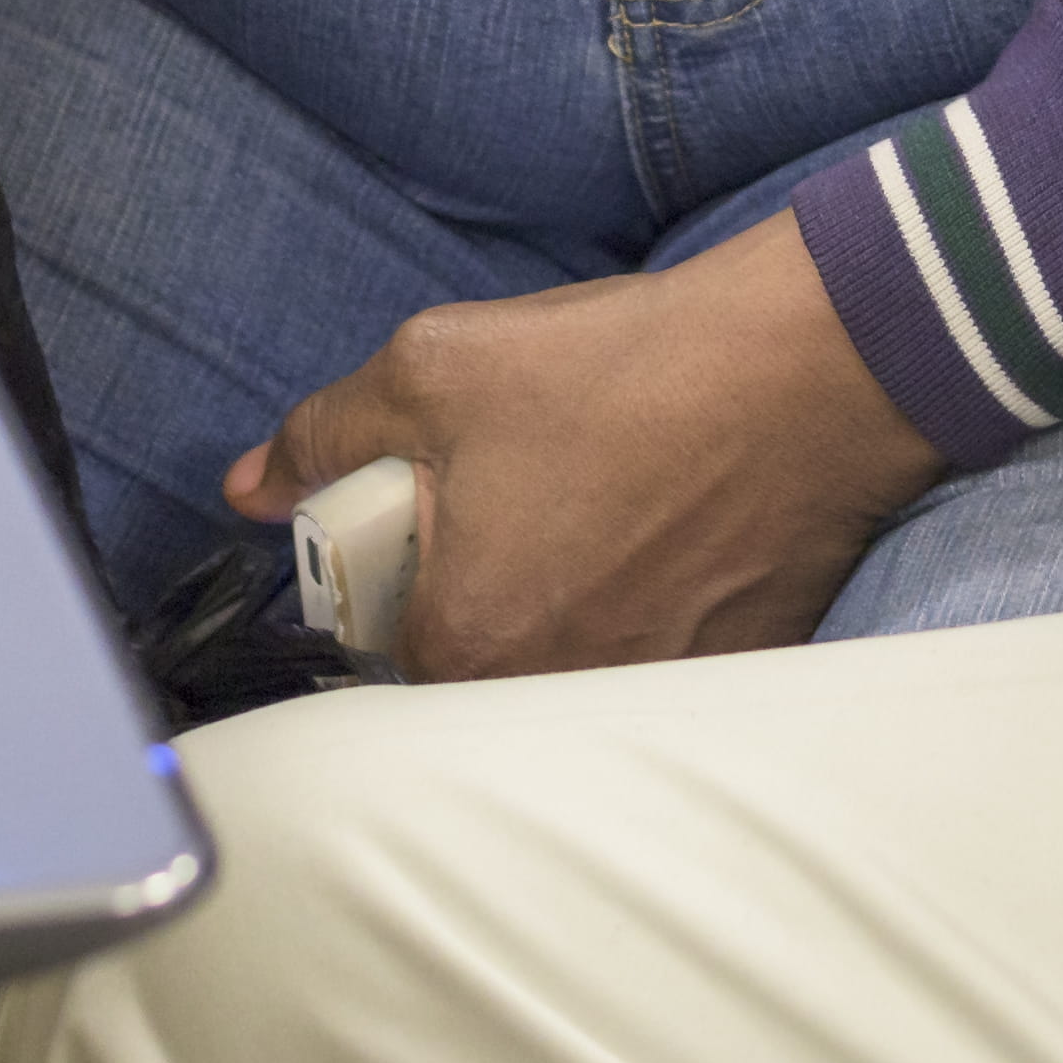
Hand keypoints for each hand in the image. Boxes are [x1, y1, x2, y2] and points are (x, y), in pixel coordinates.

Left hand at [229, 214, 947, 680]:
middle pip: (475, 658)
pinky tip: (682, 522)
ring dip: (574, 593)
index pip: (381, 633)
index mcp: (460, 641)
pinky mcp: (729, 675)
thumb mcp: (437, 364)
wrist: (814, 365)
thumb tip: (249, 484)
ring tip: (616, 494)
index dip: (404, 555)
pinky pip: (656, 657)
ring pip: (567, 658)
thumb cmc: (626, 365)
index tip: (450, 492)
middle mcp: (547, 696)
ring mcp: (645, 697)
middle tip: (540, 486)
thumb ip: (324, 431)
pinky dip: (659, 601)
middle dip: (489, 580)